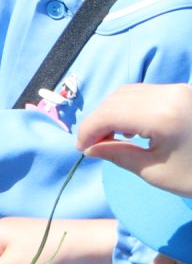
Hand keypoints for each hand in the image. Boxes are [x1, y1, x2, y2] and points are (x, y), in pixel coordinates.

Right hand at [77, 83, 191, 195]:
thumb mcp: (156, 172)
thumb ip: (118, 155)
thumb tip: (90, 148)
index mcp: (162, 115)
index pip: (110, 113)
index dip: (89, 130)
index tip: (81, 149)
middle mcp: (170, 94)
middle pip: (117, 99)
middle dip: (99, 120)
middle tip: (93, 145)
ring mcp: (179, 91)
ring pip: (130, 92)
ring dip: (112, 112)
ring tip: (110, 137)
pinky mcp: (184, 93)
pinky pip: (146, 92)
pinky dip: (129, 107)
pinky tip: (130, 127)